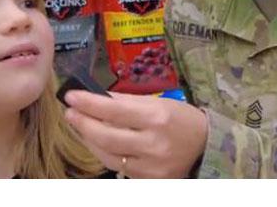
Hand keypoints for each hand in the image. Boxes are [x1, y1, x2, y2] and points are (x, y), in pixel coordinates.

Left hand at [64, 90, 207, 177]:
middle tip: (70, 112)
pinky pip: (117, 167)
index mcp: (157, 117)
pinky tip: (96, 141)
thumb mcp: (158, 103)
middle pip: (106, 136)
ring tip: (79, 125)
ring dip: (88, 139)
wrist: (206, 147)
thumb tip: (96, 96)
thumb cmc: (181, 119)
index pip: (113, 110)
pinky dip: (103, 153)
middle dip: (83, 123)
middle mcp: (153, 143)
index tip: (71, 96)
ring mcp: (150, 166)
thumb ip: (126, 101)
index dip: (89, 103)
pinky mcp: (148, 180)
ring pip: (107, 155)